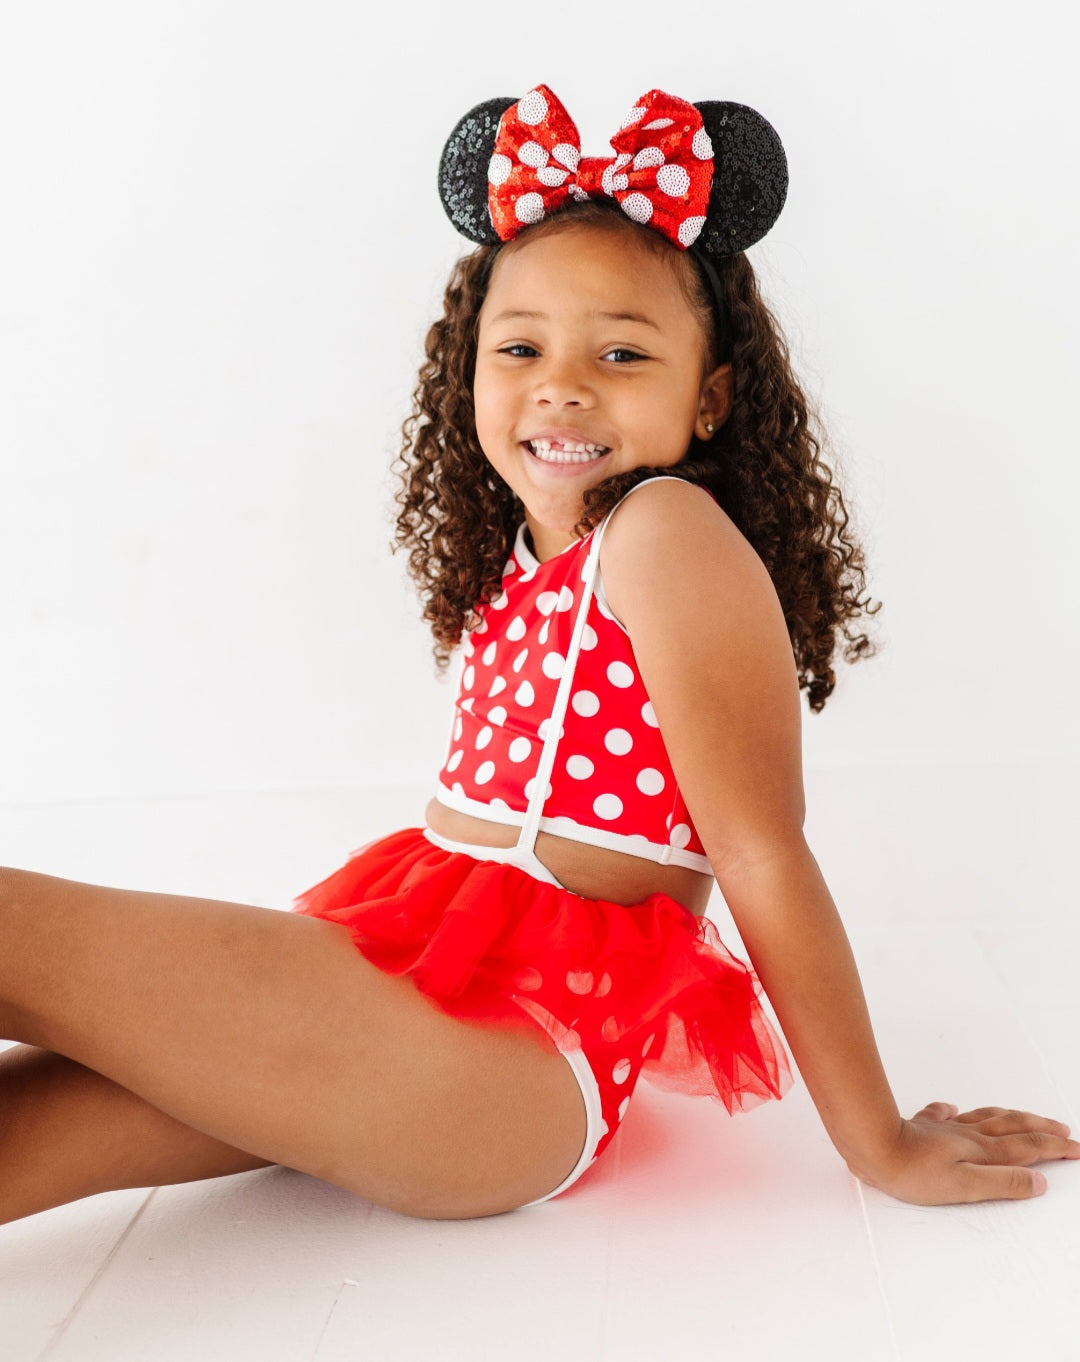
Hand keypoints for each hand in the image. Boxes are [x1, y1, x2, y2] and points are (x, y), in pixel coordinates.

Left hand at [846, 1101, 1079, 1204]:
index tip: (1077, 1148)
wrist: (872, 1144)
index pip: (1028, 1148)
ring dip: (1010, 1117)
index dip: (1055, 1148)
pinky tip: (952, 1109)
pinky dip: (954, 1112)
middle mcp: (968, 1135)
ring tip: (1023, 1117)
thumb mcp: (966, 1187)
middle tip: (1062, 1130)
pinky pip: (943, 1114)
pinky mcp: (922, 1126)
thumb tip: (1038, 1182)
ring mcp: (945, 1128)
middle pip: (1013, 1127)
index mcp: (983, 1151)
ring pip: (986, 1117)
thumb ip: (1003, 1183)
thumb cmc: (913, 1172)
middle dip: (1041, 1129)